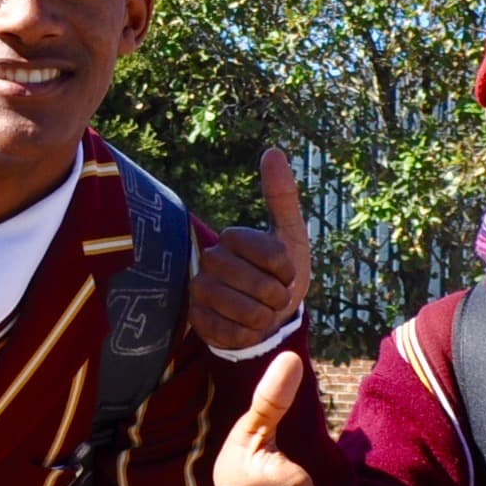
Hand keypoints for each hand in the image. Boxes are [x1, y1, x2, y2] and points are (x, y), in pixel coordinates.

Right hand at [189, 147, 310, 353]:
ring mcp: (199, 291)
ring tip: (262, 313)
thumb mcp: (289, 235)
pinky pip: (232, 334)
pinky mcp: (196, 322)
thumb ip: (281, 195)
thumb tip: (273, 150)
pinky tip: (245, 328)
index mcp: (232, 237)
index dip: (288, 270)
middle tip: (274, 297)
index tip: (286, 274)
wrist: (265, 316)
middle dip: (278, 297)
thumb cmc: (280, 274)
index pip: (272, 255)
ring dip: (265, 318)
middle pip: (259, 285)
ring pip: (247, 312)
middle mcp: (209, 260)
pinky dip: (248, 335)